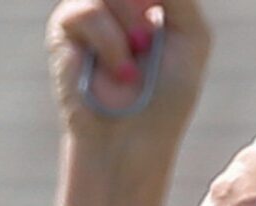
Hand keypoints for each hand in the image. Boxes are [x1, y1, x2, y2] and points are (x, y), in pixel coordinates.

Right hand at [48, 0, 209, 139]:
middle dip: (142, 6)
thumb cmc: (166, 96)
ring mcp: (88, 11)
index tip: (156, 22)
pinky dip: (109, 42)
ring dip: (130, 23)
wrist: (133, 142)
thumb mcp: (191, 34)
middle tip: (150, 41)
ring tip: (136, 61)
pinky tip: (120, 72)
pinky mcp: (63, 32)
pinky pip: (84, 12)